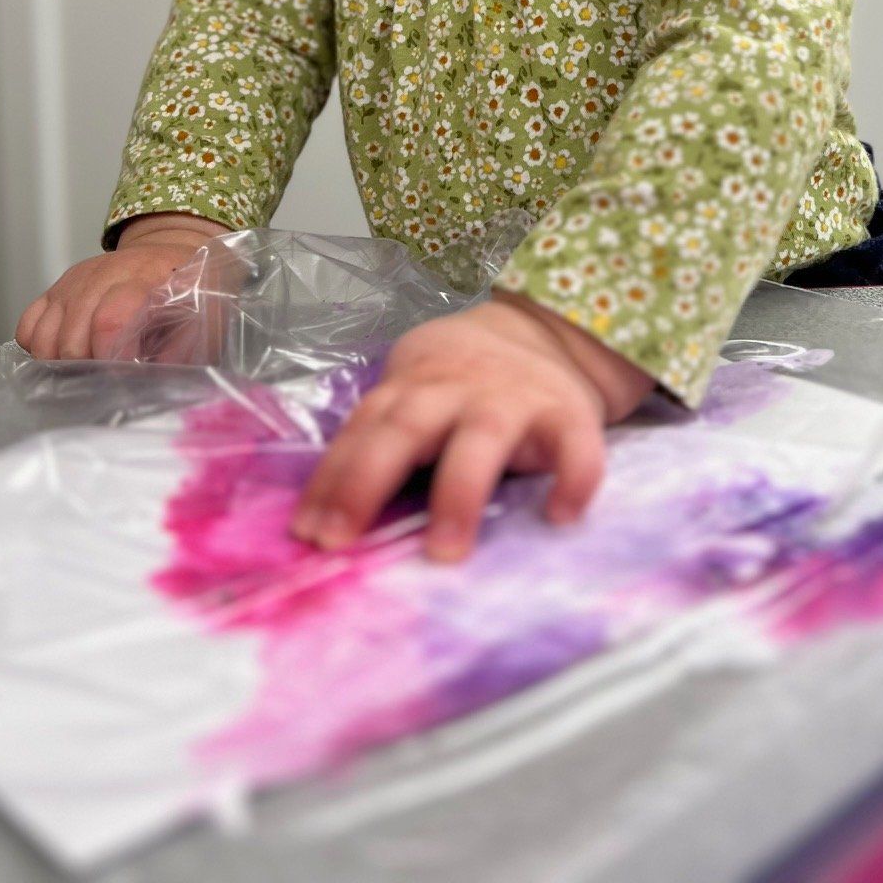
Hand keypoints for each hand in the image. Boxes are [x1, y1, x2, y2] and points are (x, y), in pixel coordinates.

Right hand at [14, 212, 222, 360]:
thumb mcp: (205, 320)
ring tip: (88, 366)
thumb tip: (149, 384)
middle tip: (108, 374)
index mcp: (147, 277)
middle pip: (72, 335)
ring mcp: (76, 280)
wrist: (174, 253)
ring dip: (61, 362)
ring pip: (44, 334)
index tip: (123, 377)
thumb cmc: (194, 293)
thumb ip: (180, 352)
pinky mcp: (57, 287)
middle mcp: (105, 274)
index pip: (111, 319)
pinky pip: (28, 324)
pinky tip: (65, 352)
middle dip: (86, 368)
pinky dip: (38, 346)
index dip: (111, 358)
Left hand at [291, 289, 655, 562]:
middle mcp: (455, 389)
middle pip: (406, 428)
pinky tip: (560, 516)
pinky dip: (573, 478)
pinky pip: (575, 446)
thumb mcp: (416, 394)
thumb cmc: (459, 386)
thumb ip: (385, 441)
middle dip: (369, 481)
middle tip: (341, 543)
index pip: (363, 429)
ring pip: (481, 439)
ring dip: (459, 492)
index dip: (333, 478)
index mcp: (412, 387)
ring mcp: (513, 398)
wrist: (538, 332)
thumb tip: (329, 523)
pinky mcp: (568, 413)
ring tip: (445, 550)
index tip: (307, 533)